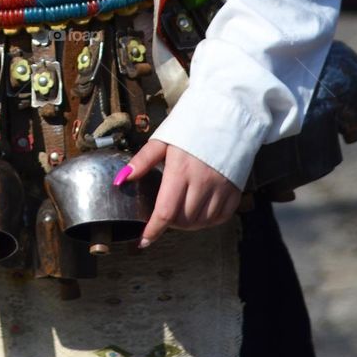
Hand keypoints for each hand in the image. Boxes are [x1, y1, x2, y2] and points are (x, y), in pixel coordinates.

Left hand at [117, 138, 241, 246]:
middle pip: (183, 220)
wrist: (228, 115)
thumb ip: (142, 160)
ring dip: (188, 223)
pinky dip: (208, 219)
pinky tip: (200, 208)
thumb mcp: (163, 139)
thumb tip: (121, 179)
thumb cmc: (191, 126)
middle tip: (164, 211)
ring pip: (201, 222)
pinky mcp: (235, 190)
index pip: (165, 212)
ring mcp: (221, 188)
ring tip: (181, 209)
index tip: (143, 241)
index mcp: (181, 170)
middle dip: (169, 222)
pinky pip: (220, 218)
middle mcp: (202, 183)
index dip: (153, 230)